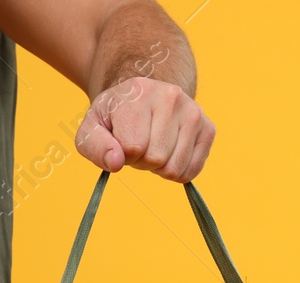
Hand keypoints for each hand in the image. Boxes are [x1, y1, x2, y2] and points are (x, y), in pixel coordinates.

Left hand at [76, 76, 214, 182]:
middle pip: (156, 158)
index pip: (133, 148)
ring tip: (153, 146)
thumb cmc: (114, 118)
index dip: (123, 155)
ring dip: (159, 168)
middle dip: (141, 161)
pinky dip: (176, 172)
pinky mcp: (208, 128)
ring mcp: (193, 112)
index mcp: (139, 94)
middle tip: (138, 144)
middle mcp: (171, 97)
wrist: (142, 98)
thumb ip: (95, 147)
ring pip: (174, 168)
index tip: (121, 141)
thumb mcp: (91, 129)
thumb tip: (116, 162)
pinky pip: (192, 170)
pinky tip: (169, 153)